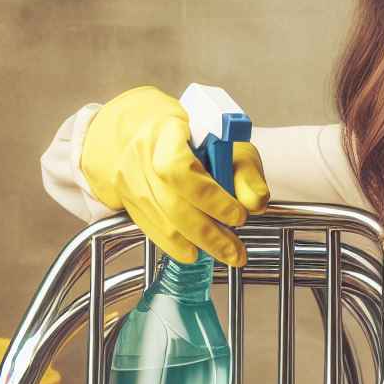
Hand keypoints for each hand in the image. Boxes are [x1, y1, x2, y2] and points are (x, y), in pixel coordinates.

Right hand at [79, 86, 268, 265]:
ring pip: (163, 224)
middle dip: (210, 234)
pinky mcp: (128, 202)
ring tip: (226, 252)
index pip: (181, 169)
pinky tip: (199, 251)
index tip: (238, 215)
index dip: (211, 198)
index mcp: (166, 132)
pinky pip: (154, 232)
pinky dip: (179, 247)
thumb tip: (255, 202)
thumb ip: (245, 172)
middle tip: (237, 251)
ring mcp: (129, 181)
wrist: (147, 131)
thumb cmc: (192, 135)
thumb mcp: (227, 143)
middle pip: (173, 204)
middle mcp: (140, 157)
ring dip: (198, 245)